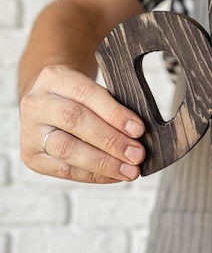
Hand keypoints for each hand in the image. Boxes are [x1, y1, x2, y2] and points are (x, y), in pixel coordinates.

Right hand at [20, 65, 145, 182]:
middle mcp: (37, 103)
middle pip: (74, 121)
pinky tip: (113, 176)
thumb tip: (137, 135)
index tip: (138, 129)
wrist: (50, 103)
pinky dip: (92, 175)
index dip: (114, 113)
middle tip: (137, 153)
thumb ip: (113, 107)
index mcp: (55, 77)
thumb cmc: (80, 98)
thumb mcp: (94, 90)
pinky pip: (63, 169)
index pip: (87, 94)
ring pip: (66, 149)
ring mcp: (30, 131)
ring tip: (129, 170)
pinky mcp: (31, 156)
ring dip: (103, 162)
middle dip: (111, 140)